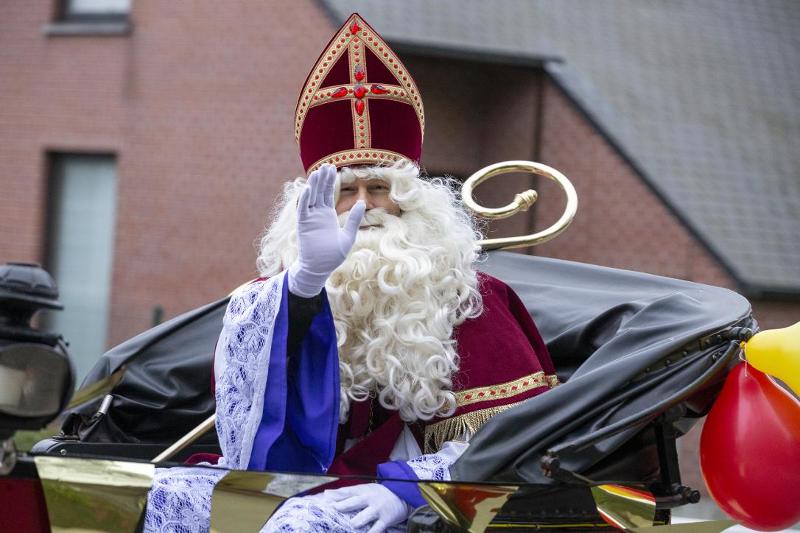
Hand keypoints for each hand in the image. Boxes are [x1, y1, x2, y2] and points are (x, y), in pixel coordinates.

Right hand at [288, 164, 364, 296]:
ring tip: (318, 172)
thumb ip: (355, 219)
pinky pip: (303, 209)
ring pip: (311, 198)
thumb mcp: (348, 236)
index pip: (328, 194)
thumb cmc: (333, 256)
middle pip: (319, 192)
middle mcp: (318, 214)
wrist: (320, 269)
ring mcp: (310, 219)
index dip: (330, 181)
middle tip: (327, 165)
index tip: (333, 168)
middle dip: (323, 179)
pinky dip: (305, 199)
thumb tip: (362, 202)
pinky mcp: (303, 226)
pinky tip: (308, 188)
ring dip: (313, 185)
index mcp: (328, 215)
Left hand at [325, 483, 408, 531]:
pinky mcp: (385, 520)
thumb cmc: (379, 494)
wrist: (403, 495)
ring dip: (354, 523)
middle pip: (353, 503)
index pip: (346, 492)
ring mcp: (377, 510)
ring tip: (348, 526)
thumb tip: (326, 493)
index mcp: (362, 490)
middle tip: (332, 510)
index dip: (334, 496)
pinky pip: (375, 530)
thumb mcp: (364, 489)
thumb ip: (346, 492)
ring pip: (363, 518)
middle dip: (341, 507)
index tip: (323, 501)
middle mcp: (369, 499)